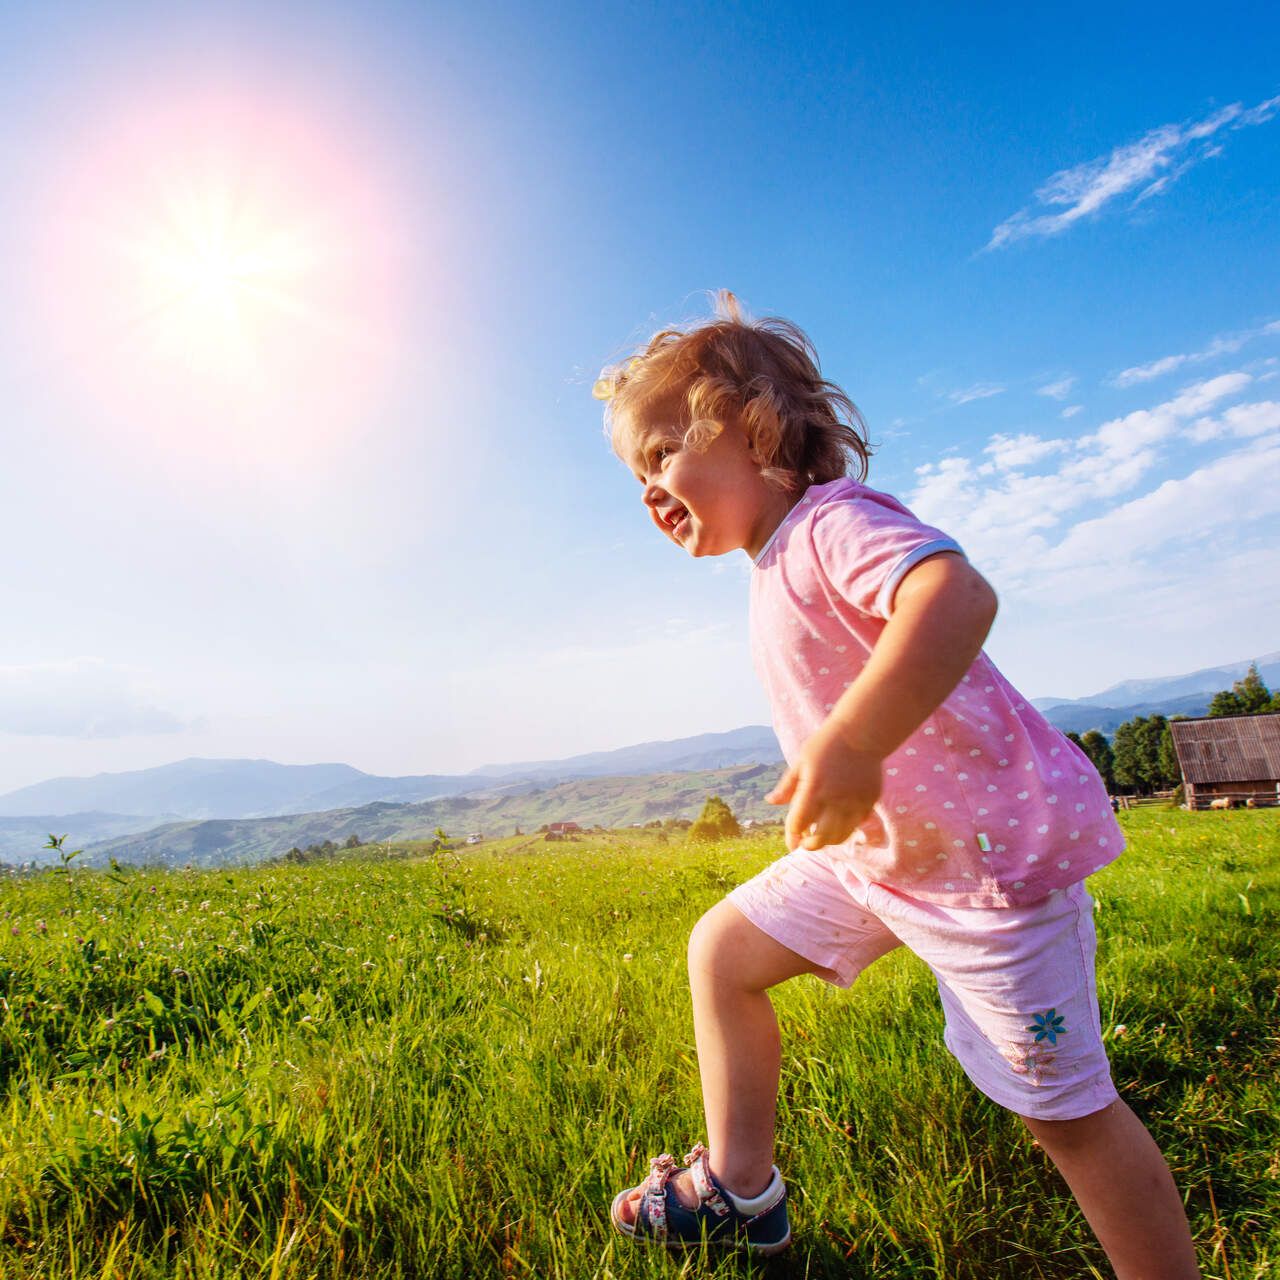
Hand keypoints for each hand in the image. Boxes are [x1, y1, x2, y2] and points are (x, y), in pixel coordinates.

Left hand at [765, 726, 882, 851]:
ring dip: (828, 840)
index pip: (799, 823)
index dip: (793, 834)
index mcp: (814, 790)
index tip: (792, 841)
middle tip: (805, 843)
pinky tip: (837, 824)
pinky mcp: (869, 801)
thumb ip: (788, 786)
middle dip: (810, 845)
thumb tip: (770, 801)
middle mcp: (835, 800)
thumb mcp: (801, 762)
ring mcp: (855, 803)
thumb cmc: (826, 744)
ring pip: (840, 836)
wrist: (861, 733)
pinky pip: (856, 825)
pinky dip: (845, 829)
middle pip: (821, 837)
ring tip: (821, 835)